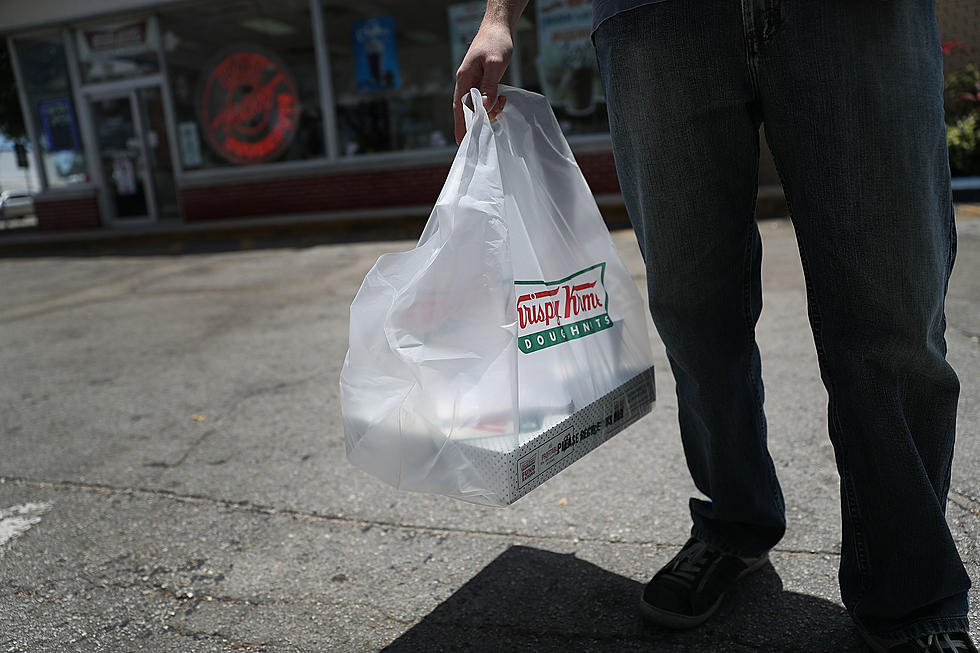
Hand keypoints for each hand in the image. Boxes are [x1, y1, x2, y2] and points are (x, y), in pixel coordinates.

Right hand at [453, 22, 512, 143]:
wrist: (498, 28)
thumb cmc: (495, 42)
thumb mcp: (495, 64)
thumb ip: (490, 86)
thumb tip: (486, 107)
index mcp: (464, 78)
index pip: (459, 106)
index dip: (460, 125)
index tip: (461, 142)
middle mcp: (466, 83)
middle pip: (470, 110)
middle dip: (484, 116)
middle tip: (500, 108)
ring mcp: (474, 84)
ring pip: (479, 106)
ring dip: (491, 110)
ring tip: (503, 101)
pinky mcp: (483, 84)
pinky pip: (486, 100)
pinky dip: (494, 104)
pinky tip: (503, 100)